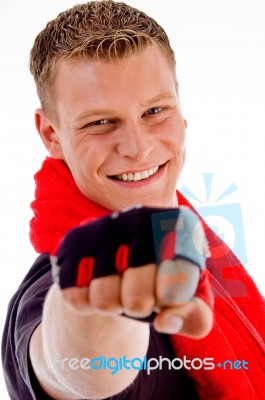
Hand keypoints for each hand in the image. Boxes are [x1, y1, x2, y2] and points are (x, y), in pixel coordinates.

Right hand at [51, 206, 213, 337]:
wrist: (123, 256)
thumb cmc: (162, 278)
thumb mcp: (190, 298)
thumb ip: (196, 317)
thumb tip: (166, 321)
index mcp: (181, 226)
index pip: (176, 291)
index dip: (170, 303)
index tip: (168, 290)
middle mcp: (143, 217)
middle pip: (138, 301)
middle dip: (140, 308)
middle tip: (143, 291)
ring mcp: (107, 225)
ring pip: (104, 300)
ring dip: (113, 306)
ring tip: (120, 286)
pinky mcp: (77, 238)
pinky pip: (75, 296)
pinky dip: (87, 303)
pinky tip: (96, 283)